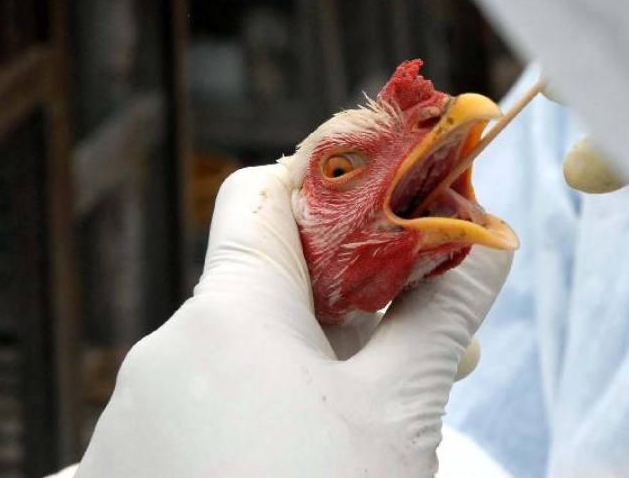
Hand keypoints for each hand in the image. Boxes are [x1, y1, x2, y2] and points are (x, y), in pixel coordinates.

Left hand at [72, 163, 511, 477]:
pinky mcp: (135, 468)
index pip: (266, 193)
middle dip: (351, 287)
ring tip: (385, 399)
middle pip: (266, 278)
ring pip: (242, 349)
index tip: (394, 190)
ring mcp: (142, 416)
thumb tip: (493, 239)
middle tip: (426, 315)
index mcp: (228, 313)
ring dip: (317, 354)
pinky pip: (209, 404)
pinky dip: (269, 402)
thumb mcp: (401, 412)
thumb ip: (444, 312)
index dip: (332, 179)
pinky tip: (318, 444)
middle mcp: (168, 350)